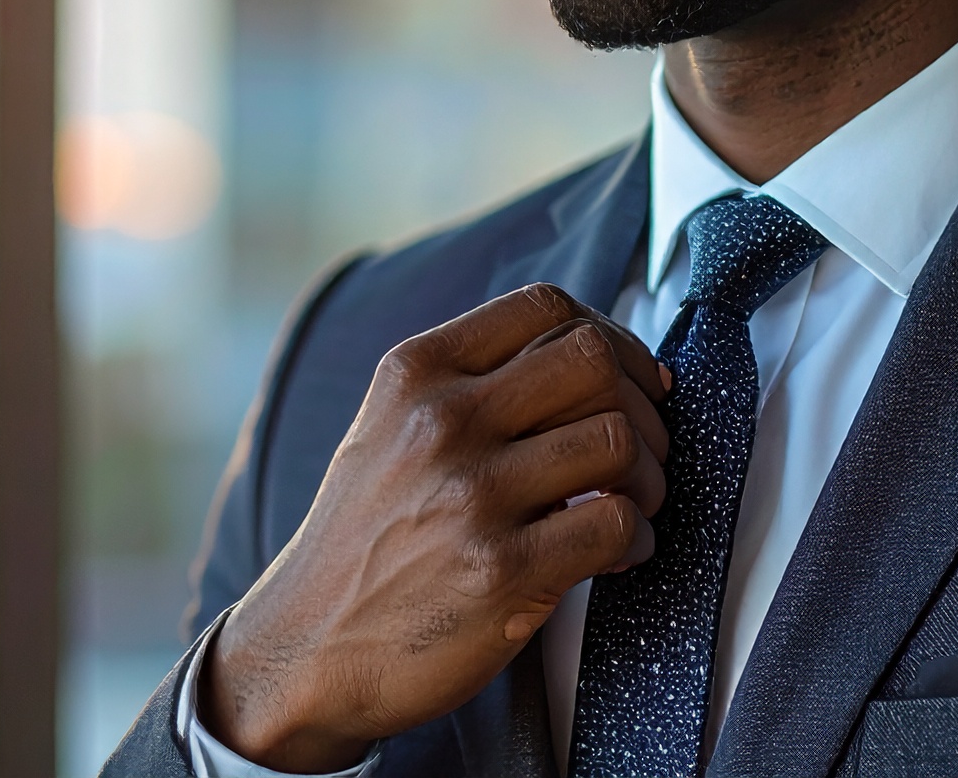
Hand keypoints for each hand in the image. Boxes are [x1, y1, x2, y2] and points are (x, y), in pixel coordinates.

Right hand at [200, 284, 670, 771]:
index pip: (545, 307)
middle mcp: (441, 422)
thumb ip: (470, 386)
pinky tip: (620, 554)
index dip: (611, 336)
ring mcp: (471, 495)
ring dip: (650, 475)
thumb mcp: (389, 430)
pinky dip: (639, 538)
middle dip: (641, 402)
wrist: (306, 650)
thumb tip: (592, 363)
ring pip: (616, 437)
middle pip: (592, 360)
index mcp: (416, 374)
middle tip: (644, 447)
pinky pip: (616, 523)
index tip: (630, 377)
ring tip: (632, 504)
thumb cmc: (362, 542)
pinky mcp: (501, 571)